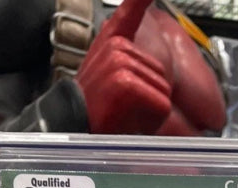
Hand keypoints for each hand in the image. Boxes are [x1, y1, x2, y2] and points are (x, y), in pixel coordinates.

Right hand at [77, 0, 171, 134]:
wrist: (75, 126)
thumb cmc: (96, 104)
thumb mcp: (109, 70)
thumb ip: (126, 48)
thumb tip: (144, 28)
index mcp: (113, 39)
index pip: (131, 12)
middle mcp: (116, 45)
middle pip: (161, 72)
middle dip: (150, 95)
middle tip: (124, 106)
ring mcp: (120, 62)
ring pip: (163, 90)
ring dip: (150, 109)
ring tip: (124, 112)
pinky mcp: (126, 83)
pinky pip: (160, 104)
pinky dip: (151, 120)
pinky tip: (128, 120)